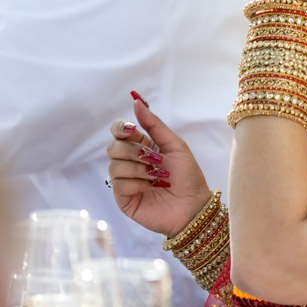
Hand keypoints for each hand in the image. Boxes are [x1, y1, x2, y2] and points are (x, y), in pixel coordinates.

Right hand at [105, 98, 211, 238]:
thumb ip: (154, 124)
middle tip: (155, 160)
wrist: (194, 205)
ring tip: (157, 177)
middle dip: (133, 151)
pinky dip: (137, 183)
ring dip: (139, 168)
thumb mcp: (174, 145)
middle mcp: (130, 162)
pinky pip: (118, 184)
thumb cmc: (188, 176)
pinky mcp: (123, 198)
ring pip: (114, 165)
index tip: (132, 130)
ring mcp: (125, 181)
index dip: (120, 128)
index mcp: (142, 147)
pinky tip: (150, 187)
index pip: (119, 131)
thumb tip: (137, 101)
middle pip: (112, 147)